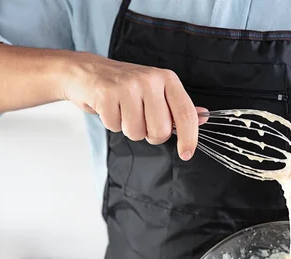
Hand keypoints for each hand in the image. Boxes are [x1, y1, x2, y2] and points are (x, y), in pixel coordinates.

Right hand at [60, 52, 206, 160]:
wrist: (86, 72)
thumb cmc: (124, 86)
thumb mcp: (155, 90)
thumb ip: (177, 106)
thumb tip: (204, 117)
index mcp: (167, 79)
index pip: (185, 114)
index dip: (189, 138)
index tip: (186, 153)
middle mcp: (150, 80)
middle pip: (160, 131)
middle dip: (149, 134)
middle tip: (139, 120)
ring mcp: (128, 86)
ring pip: (137, 133)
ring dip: (128, 129)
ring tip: (122, 111)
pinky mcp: (107, 94)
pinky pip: (115, 127)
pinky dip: (111, 124)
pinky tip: (109, 108)